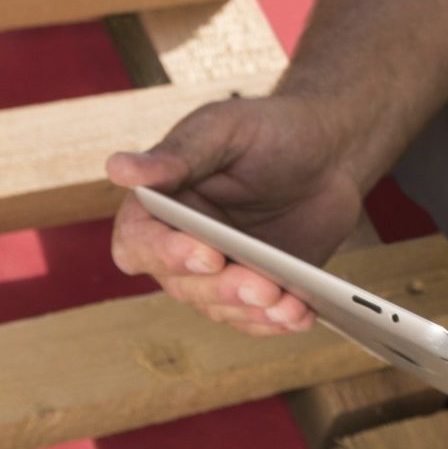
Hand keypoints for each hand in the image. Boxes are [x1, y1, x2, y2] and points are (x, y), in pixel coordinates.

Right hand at [105, 93, 366, 335]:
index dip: (165, 254)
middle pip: (181, 285)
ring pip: (217, 307)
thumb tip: (118, 168)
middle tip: (262, 285)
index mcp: (159, 204)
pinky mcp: (253, 289)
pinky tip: (300, 314)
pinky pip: (254, 318)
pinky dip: (276, 320)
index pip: (137, 242)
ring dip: (252, 310)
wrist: (329, 149)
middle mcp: (179, 245)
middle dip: (222, 288)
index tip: (205, 253)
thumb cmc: (269, 129)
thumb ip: (178, 153)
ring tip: (289, 303)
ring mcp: (217, 272)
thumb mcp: (225, 128)